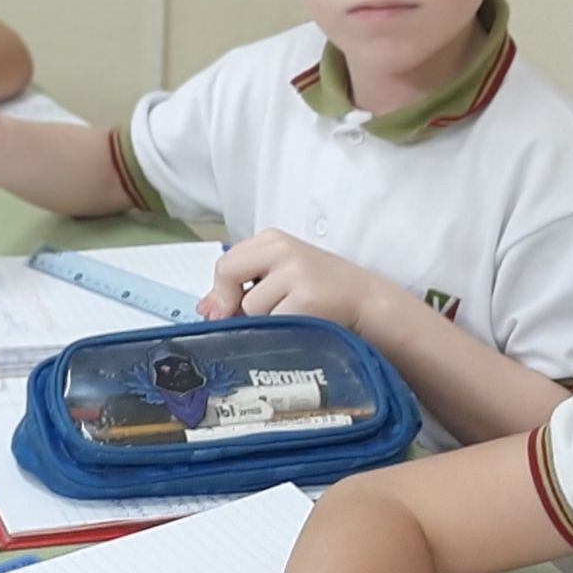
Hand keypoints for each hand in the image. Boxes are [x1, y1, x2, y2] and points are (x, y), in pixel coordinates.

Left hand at [198, 229, 388, 331]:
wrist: (368, 303)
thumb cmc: (321, 292)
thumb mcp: (280, 277)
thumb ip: (241, 286)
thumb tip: (204, 309)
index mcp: (273, 239)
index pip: (225, 263)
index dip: (220, 292)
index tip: (227, 311)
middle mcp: (282, 249)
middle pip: (228, 275)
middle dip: (233, 304)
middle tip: (259, 317)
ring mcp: (295, 272)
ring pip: (249, 307)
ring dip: (264, 322)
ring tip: (293, 317)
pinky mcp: (305, 298)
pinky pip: (271, 324)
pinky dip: (280, 332)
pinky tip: (302, 326)